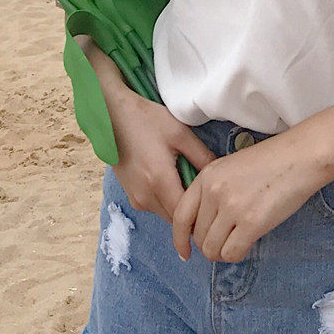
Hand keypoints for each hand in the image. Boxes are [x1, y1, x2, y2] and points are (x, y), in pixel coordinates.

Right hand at [107, 84, 218, 224]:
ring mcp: (135, 198)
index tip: (215, 198)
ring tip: (188, 178)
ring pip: (166, 214)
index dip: (203, 211)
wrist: (112, 115)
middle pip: (177, 218)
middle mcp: (145, 197)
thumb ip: (202, 157)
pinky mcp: (131, 196)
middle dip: (193, 208)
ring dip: (179, 203)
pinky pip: (156, 207)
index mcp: (159, 182)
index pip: (187, 215)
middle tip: (205, 188)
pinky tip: (173, 178)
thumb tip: (221, 176)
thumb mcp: (181, 133)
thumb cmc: (147, 120)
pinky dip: (167, 199)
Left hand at [172, 133, 320, 262]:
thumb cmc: (271, 162)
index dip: (180, 239)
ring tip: (239, 240)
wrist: (300, 157)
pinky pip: (232, 253)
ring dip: (223, 251)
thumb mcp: (231, 167)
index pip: (180, 216)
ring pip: (212, 249)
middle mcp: (214, 191)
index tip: (185, 252)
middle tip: (227, 239)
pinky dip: (238, 253)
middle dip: (210, 244)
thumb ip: (213, 191)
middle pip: (198, 236)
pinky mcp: (252, 222)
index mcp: (207, 176)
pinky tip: (249, 241)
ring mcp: (232, 207)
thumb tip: (203, 226)